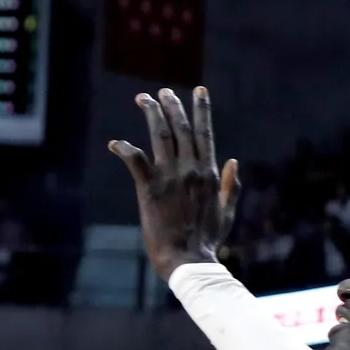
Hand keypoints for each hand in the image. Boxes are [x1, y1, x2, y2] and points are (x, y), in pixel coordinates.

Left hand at [109, 86, 240, 281]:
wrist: (188, 259)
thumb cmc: (208, 239)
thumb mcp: (227, 211)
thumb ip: (231, 186)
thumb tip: (235, 162)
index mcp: (210, 173)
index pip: (205, 133)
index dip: (201, 109)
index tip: (199, 91)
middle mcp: (191, 169)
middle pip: (181, 129)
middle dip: (172, 106)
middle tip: (162, 91)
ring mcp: (170, 177)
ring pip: (161, 136)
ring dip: (152, 115)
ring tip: (143, 99)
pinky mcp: (150, 189)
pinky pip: (136, 162)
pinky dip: (125, 149)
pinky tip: (114, 143)